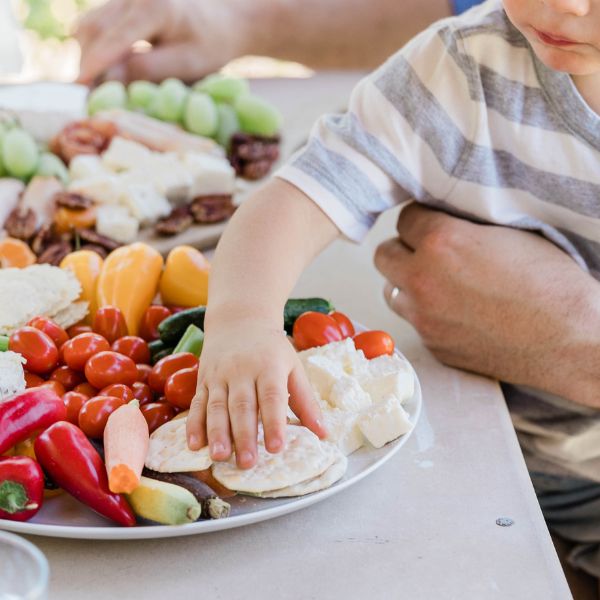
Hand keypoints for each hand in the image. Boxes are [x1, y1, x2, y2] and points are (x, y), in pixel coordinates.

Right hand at [75, 0, 248, 83]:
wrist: (224, 20)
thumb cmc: (210, 46)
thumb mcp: (186, 64)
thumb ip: (147, 70)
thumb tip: (108, 78)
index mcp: (153, 6)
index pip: (113, 38)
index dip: (94, 65)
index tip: (78, 87)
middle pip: (93, 29)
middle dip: (88, 63)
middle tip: (89, 96)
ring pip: (90, 25)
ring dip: (89, 56)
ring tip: (99, 86)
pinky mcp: (122, 3)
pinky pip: (98, 24)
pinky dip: (97, 48)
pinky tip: (108, 70)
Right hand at [186, 317, 325, 468]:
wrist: (240, 319)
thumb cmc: (272, 349)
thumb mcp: (293, 367)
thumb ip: (306, 401)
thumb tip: (323, 433)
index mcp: (269, 367)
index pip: (272, 397)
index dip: (273, 423)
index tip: (276, 447)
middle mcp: (242, 370)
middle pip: (242, 405)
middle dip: (244, 435)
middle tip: (247, 463)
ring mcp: (219, 375)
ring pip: (216, 406)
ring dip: (217, 433)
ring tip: (219, 457)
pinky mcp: (203, 379)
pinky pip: (197, 403)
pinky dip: (194, 425)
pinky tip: (194, 445)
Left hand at [374, 204, 599, 406]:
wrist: (571, 340)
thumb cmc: (551, 283)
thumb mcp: (507, 233)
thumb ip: (463, 225)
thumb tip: (442, 220)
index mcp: (441, 242)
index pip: (404, 218)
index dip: (420, 219)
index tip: (431, 223)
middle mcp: (423, 280)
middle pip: (384, 254)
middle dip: (403, 249)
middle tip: (425, 251)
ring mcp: (424, 318)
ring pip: (391, 290)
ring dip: (407, 283)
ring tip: (436, 283)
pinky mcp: (433, 345)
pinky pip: (414, 322)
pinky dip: (426, 314)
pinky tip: (455, 312)